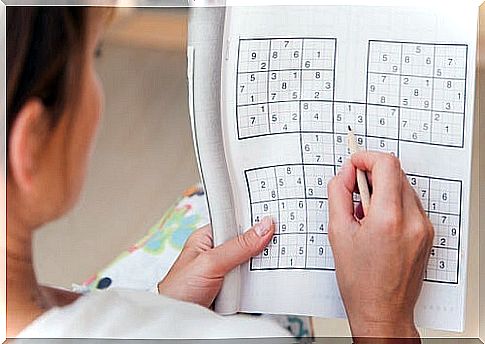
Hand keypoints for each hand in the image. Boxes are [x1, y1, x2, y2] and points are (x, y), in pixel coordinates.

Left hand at [157, 217, 274, 307]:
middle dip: (260, 247)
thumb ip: (238, 246)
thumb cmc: (178, 290)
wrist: (177, 321)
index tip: (274, 218)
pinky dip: (259, 285)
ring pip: (252, 264)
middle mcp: (218, 253)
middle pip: (248, 243)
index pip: (236, 222)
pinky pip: (253, 283)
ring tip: (269, 266)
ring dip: (259, 269)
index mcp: (209, 238)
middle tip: (277, 244)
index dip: (253, 220)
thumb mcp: (210, 262)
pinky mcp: (234, 290)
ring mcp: (227, 272)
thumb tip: (263, 227)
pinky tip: (265, 283)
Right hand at [328, 151, 433, 340]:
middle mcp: (413, 220)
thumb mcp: (337, 232)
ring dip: (382, 190)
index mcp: (389, 218)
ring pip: (403, 187)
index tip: (354, 164)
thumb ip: (338, 194)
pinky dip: (392, 204)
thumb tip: (345, 173)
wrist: (383, 311)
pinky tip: (377, 224)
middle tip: (353, 191)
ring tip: (364, 214)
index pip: (386, 164)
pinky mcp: (428, 234)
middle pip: (396, 173)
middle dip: (372, 175)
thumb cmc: (359, 280)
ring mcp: (424, 227)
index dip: (366, 158)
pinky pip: (410, 204)